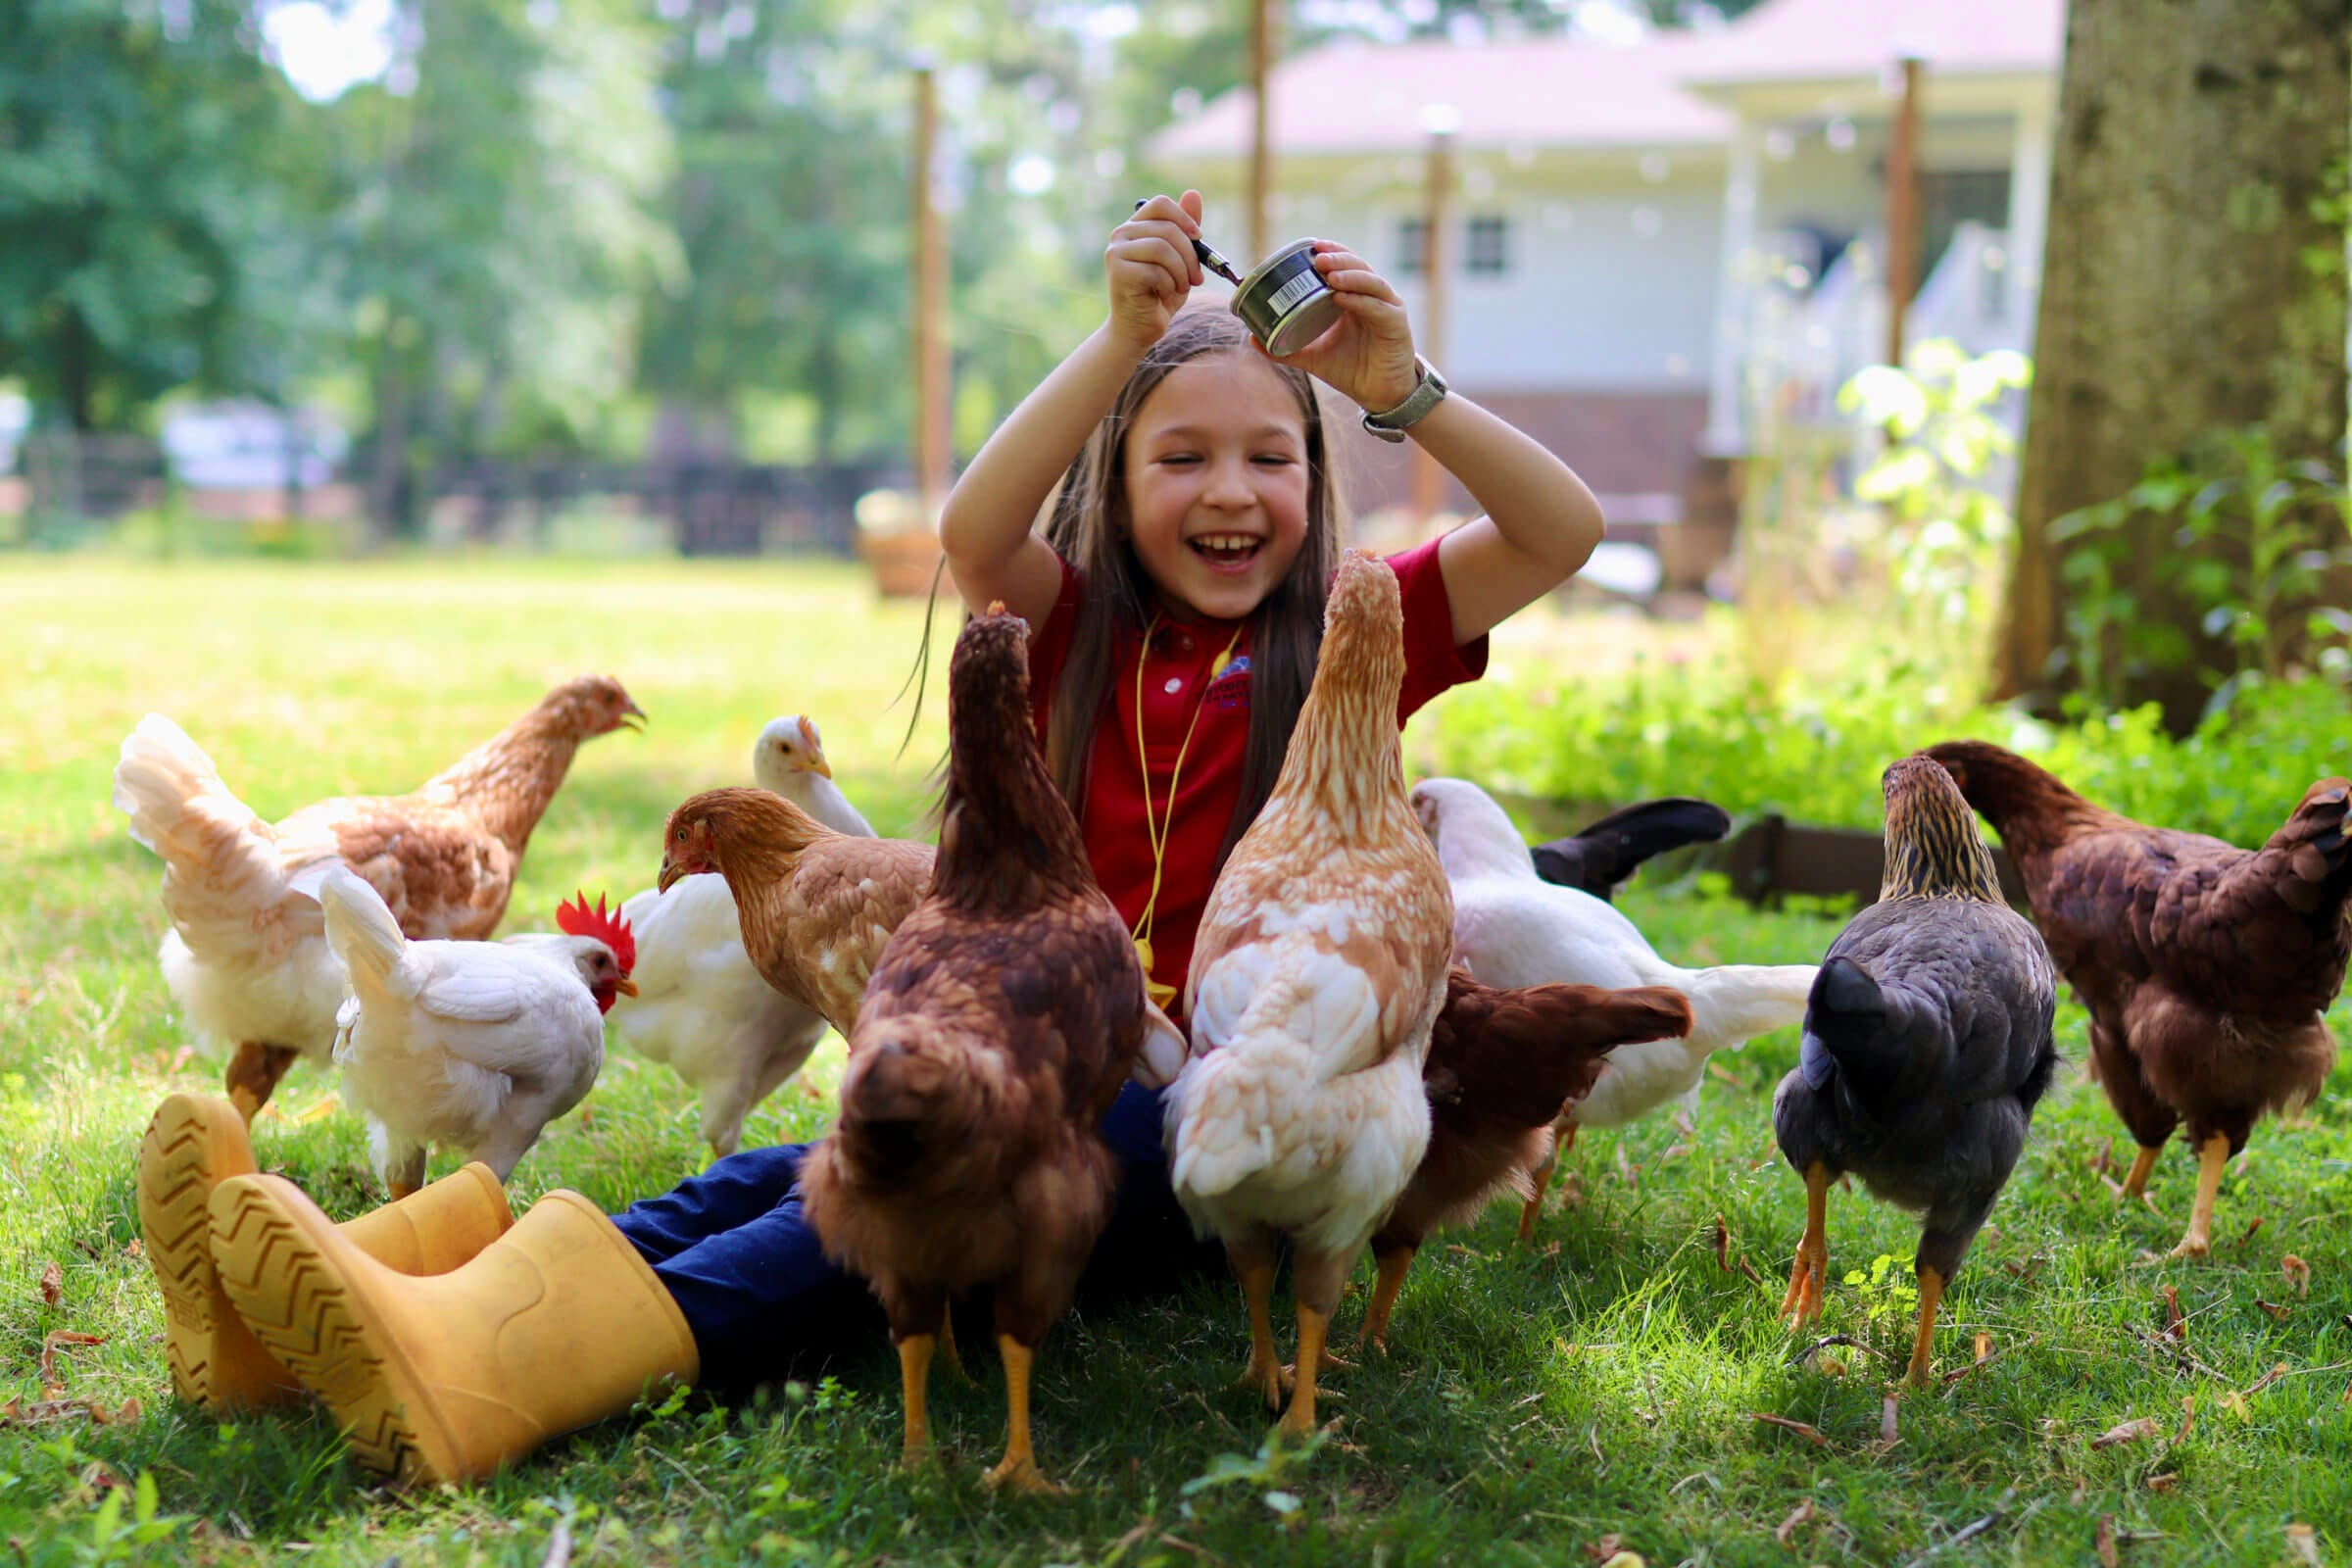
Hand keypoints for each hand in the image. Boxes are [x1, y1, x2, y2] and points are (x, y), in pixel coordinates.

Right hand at [1105, 191, 1204, 353]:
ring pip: (1163, 249)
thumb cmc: (1159, 293)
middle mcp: (1121, 234)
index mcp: (1135, 226)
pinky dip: (1169, 287)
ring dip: (1181, 273)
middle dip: (1190, 256)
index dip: (1184, 218)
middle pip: (1167, 229)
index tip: (1198, 237)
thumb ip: (1185, 229)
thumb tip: (1193, 193)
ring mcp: (1116, 252)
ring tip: (1180, 288)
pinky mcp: (1118, 272)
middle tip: (1196, 279)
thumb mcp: (1179, 259)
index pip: (1161, 204)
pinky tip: (1161, 296)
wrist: (1138, 328)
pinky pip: (1156, 271)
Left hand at [1266, 242, 1420, 413]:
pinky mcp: (1397, 325)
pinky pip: (1379, 308)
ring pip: (1371, 282)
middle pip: (1358, 267)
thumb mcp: (1313, 356)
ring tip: (1328, 273)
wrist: (1377, 395)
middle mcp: (1373, 297)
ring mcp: (1387, 308)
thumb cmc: (1351, 369)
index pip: (1345, 265)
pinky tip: (1343, 298)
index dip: (1331, 251)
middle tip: (1317, 257)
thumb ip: (1285, 347)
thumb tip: (1253, 337)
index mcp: (1354, 297)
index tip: (1311, 246)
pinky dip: (1361, 300)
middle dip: (1338, 258)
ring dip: (1350, 275)